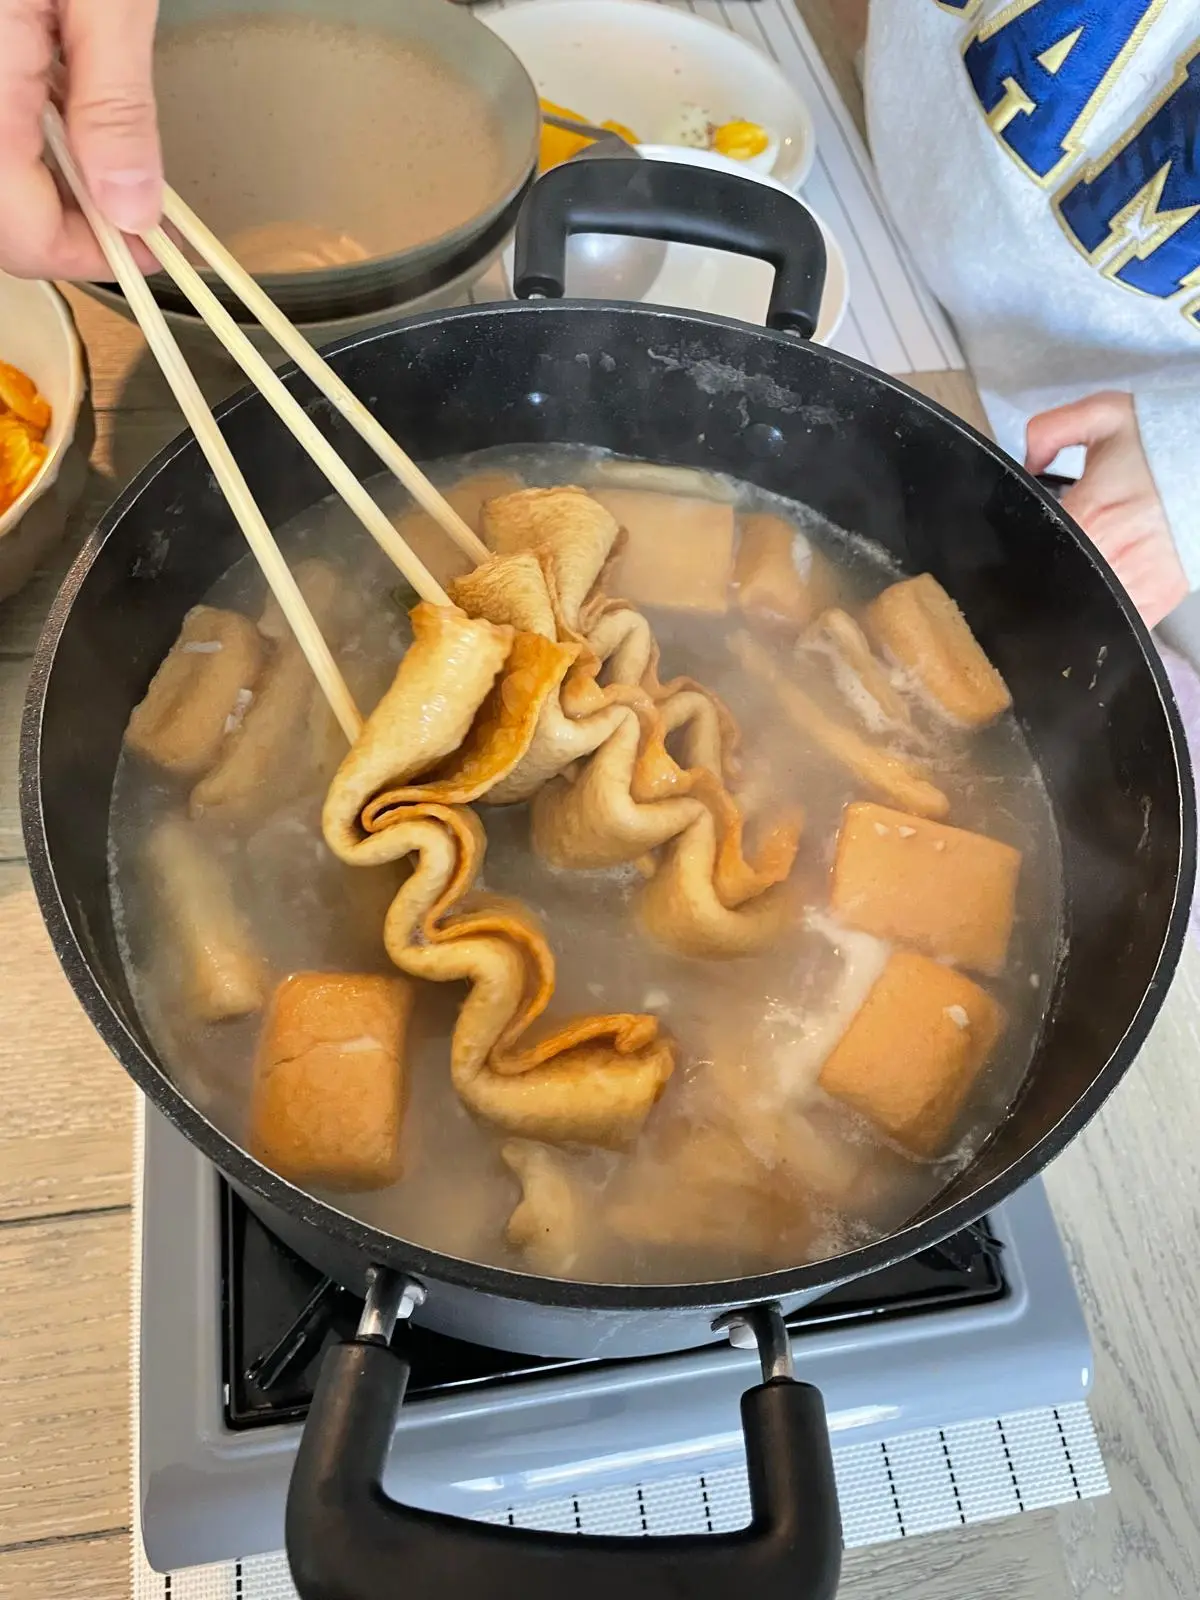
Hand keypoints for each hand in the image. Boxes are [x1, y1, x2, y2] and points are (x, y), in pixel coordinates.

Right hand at [0, 0, 161, 279]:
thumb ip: (114, 104)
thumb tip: (133, 204)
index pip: (29, 237)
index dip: (99, 257)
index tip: (157, 247)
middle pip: (8, 222)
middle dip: (77, 228)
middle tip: (142, 208)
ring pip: (1, 185)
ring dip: (55, 184)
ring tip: (110, 148)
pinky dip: (30, 139)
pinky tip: (64, 101)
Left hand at [1025, 390, 1186, 628]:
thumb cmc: (1163, 441)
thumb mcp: (1104, 415)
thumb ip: (1050, 430)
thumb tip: (1024, 461)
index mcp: (1086, 515)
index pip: (1031, 549)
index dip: (1021, 546)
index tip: (1023, 540)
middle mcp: (1106, 556)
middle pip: (1052, 581)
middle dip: (1044, 570)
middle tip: (1054, 551)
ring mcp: (1135, 583)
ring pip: (1082, 608)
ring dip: (1072, 593)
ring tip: (1079, 568)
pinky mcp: (1158, 597)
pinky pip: (1118, 620)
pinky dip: (1104, 611)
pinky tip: (1102, 588)